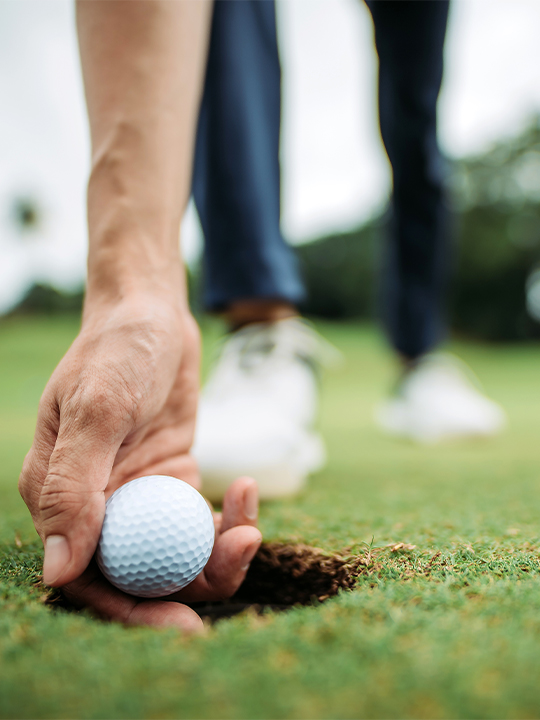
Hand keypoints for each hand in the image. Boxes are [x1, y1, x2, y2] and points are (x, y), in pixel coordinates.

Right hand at [19, 295, 260, 629]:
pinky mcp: (173, 481)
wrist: (152, 316)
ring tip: (249, 525)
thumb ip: (73, 486)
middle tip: (238, 566)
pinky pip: (203, 521)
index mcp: (61, 497)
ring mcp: (140, 496)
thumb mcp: (96, 408)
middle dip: (190, 587)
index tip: (184, 624)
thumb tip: (59, 572)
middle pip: (141, 573)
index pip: (89, 577)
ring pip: (179, 553)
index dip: (132, 610)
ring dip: (220, 551)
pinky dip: (230, 517)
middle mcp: (98, 505)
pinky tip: (247, 488)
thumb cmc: (116, 351)